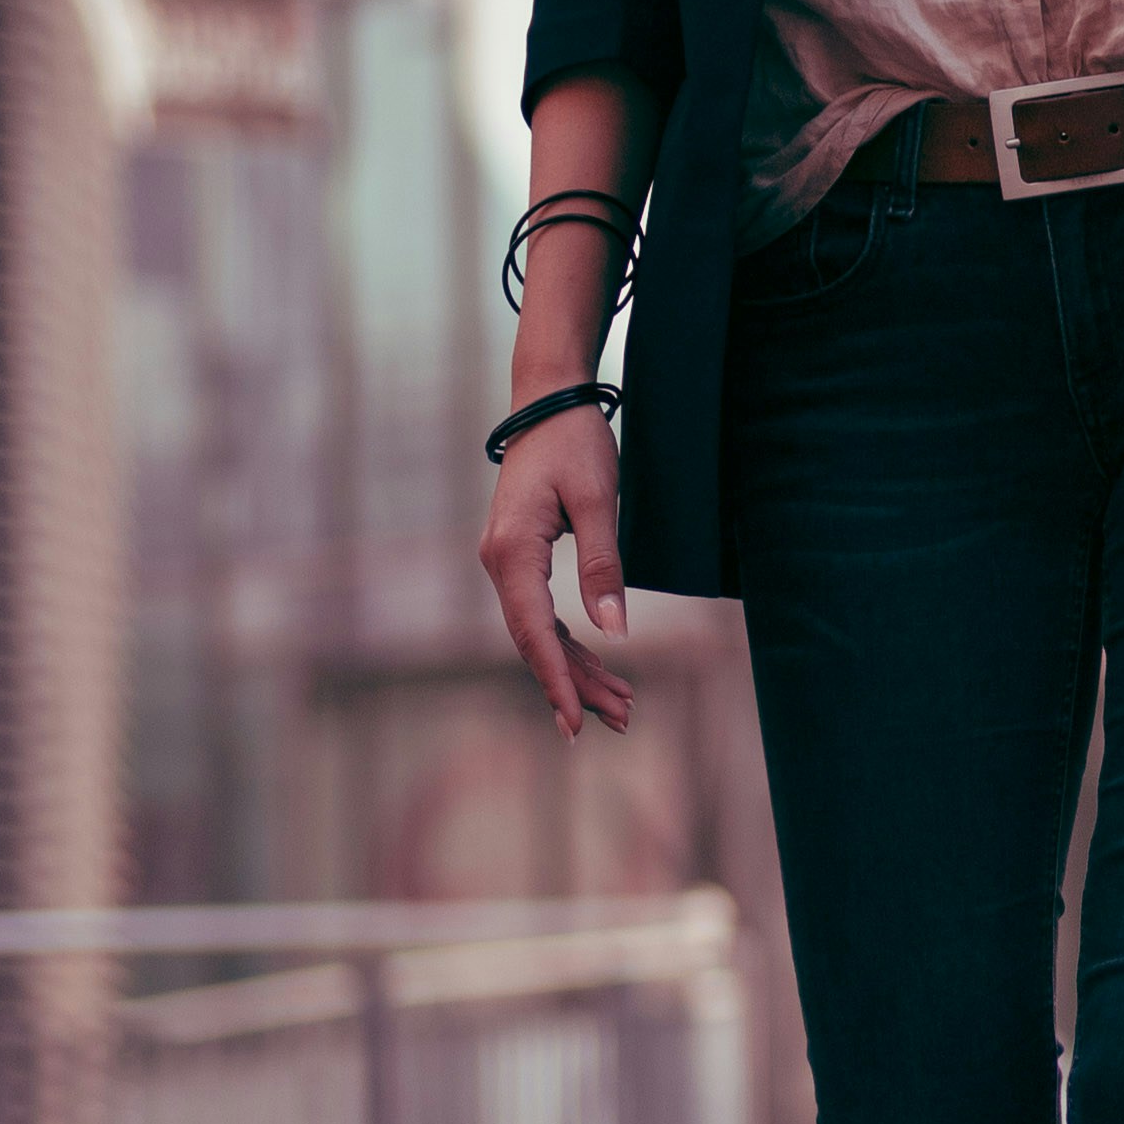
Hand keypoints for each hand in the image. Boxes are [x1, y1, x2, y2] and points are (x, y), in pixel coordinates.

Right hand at [479, 404, 633, 738]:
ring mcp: (506, 561)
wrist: (548, 400)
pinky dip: (571, 642)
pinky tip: (599, 665)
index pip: (533, 632)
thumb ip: (604, 566)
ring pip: (540, 631)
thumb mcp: (598, 501)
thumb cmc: (574, 442)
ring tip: (622, 704)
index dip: (556, 681)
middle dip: (577, 683)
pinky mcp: (520, 557)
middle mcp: (499, 562)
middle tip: (623, 719)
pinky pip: (541, 612)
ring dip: (578, 668)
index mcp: (513, 551)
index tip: (576, 723)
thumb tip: (614, 632)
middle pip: (536, 640)